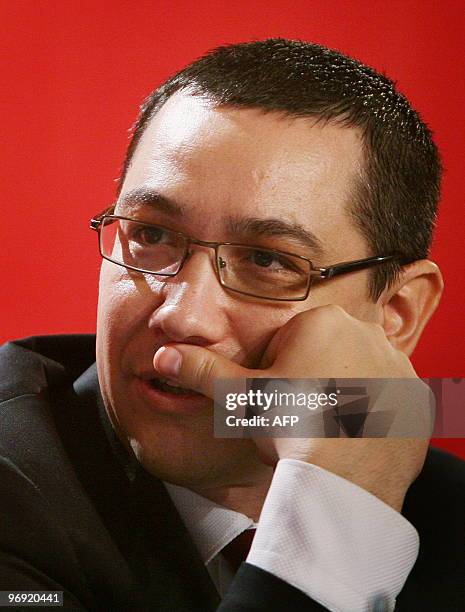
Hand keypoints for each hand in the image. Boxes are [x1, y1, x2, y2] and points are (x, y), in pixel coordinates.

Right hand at [153, 305, 428, 510]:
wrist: (340, 482)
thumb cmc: (288, 429)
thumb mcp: (240, 397)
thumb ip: (201, 369)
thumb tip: (162, 355)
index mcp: (323, 321)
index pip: (294, 340)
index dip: (279, 372)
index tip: (280, 398)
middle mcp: (368, 333)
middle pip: (327, 353)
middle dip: (313, 378)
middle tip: (302, 415)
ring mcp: (398, 364)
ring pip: (358, 373)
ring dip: (343, 393)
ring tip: (328, 426)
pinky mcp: (416, 397)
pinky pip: (389, 397)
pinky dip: (374, 413)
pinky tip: (355, 435)